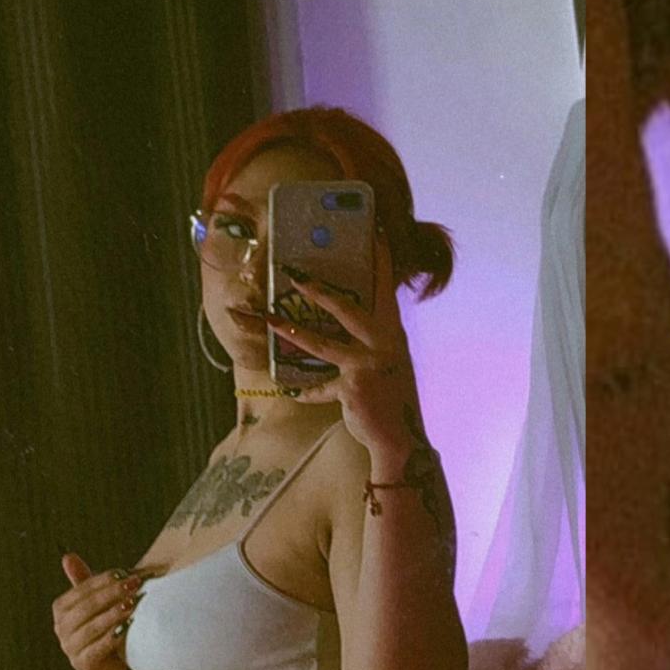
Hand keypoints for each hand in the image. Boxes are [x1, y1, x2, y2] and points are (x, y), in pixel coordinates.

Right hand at [51, 553, 141, 669]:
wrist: (112, 665)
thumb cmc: (103, 627)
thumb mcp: (94, 602)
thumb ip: (83, 580)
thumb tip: (67, 556)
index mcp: (61, 608)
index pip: (83, 589)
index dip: (104, 580)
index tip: (126, 574)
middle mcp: (60, 627)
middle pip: (88, 606)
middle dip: (112, 594)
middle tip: (134, 585)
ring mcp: (69, 647)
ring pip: (93, 626)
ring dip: (114, 613)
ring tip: (133, 604)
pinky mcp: (82, 663)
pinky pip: (99, 647)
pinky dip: (114, 635)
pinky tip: (128, 626)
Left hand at [265, 227, 426, 461]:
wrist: (402, 439)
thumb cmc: (392, 398)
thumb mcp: (389, 363)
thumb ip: (372, 343)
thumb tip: (352, 323)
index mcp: (392, 334)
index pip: (385, 289)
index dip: (380, 260)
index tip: (376, 231)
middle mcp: (383, 344)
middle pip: (347, 309)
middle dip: (319, 291)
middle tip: (294, 273)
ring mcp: (367, 366)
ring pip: (322, 343)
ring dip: (291, 329)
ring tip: (268, 318)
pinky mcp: (351, 388)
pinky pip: (319, 388)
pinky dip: (307, 392)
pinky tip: (292, 392)